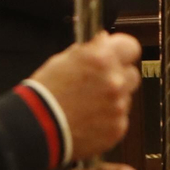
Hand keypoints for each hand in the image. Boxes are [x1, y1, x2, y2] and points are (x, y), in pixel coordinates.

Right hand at [25, 32, 141, 160]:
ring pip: (126, 97)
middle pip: (132, 74)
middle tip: (101, 83)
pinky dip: (109, 119)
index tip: (116, 55)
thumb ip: (89, 50)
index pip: (131, 46)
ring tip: (90, 105)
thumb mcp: (63, 60)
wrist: (37, 128)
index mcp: (102, 58)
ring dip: (114, 98)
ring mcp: (118, 106)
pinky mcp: (117, 128)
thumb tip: (104, 41)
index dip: (122, 51)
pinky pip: (120, 119)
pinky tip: (90, 119)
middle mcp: (115, 80)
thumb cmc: (46, 93)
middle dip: (119, 76)